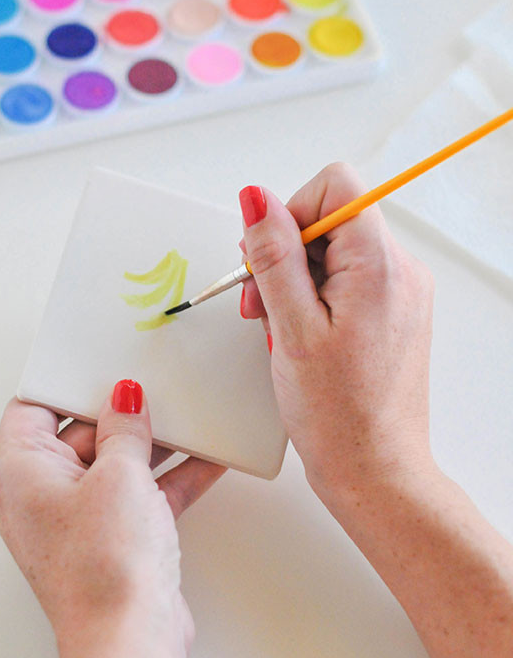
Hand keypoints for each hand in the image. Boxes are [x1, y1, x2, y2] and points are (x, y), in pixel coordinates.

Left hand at [0, 380, 224, 655]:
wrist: (128, 643)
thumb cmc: (104, 567)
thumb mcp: (118, 475)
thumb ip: (124, 428)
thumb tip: (124, 399)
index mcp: (23, 474)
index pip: (30, 410)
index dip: (62, 383)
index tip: (95, 362)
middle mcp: (43, 497)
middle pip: (78, 435)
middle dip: (118, 411)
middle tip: (152, 385)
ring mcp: (80, 522)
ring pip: (114, 465)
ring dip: (151, 443)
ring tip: (187, 414)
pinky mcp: (114, 543)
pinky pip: (140, 497)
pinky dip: (171, 478)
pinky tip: (209, 459)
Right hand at [238, 163, 434, 500]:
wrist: (375, 470)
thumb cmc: (339, 414)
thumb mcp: (291, 327)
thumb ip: (273, 255)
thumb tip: (257, 198)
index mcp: (381, 264)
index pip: (335, 187)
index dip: (291, 213)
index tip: (268, 257)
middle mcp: (400, 269)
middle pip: (329, 220)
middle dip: (283, 255)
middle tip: (260, 305)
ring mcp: (398, 291)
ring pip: (331, 252)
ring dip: (292, 281)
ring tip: (276, 327)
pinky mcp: (390, 311)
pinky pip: (343, 280)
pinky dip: (311, 299)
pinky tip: (296, 335)